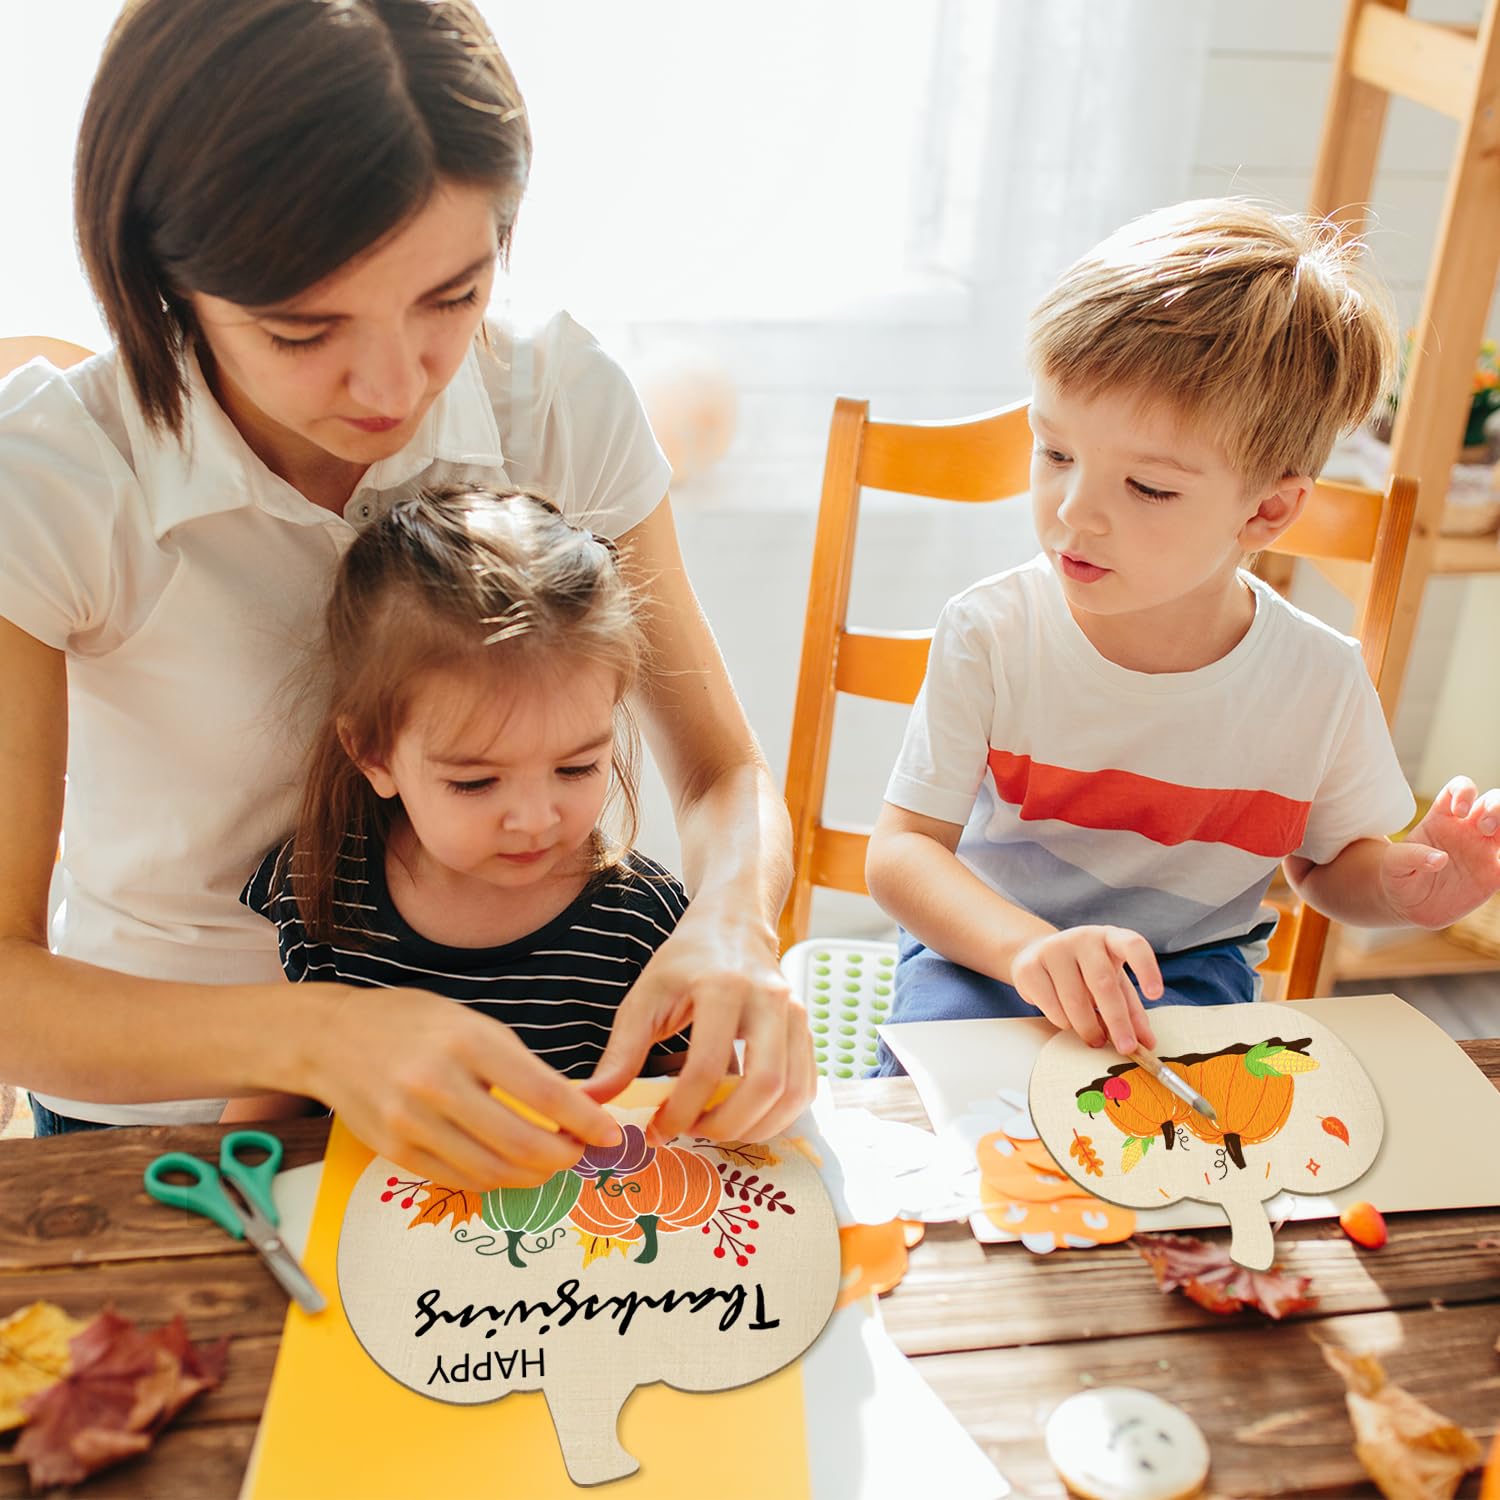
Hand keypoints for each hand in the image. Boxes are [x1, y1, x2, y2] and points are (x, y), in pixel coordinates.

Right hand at [308, 985, 622, 1191]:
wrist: (331, 1039)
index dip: (584, 1120)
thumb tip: (571, 1105)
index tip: (609, 1132)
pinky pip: (458, 1179)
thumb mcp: (472, 1022)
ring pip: (491, 1171)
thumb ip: (517, 1064)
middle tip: (580, 1153)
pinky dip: (494, 1179)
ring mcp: (410, 1123)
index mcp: (466, 1041)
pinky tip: (510, 1167)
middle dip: (562, 1157)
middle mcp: (436, 1084)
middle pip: (520, 1143)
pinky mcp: (394, 1151)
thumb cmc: (412, 1023)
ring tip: (551, 1163)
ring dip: (532, 1175)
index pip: (541, 1092)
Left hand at [585, 899, 815, 1145]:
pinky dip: (779, 1116)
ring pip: (792, 1092)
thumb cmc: (685, 962)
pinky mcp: (807, 1030)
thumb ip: (622, 1053)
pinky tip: (745, 1118)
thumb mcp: (645, 998)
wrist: (732, 927)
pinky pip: (805, 1087)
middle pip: (764, 1084)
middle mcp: (769, 1001)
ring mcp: (796, 1015)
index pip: (707, 1066)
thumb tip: (594, 1102)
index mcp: (723, 988)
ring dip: (755, 1127)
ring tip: (717, 1127)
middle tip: (692, 1132)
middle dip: (727, 1125)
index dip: (682, 1110)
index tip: (658, 1130)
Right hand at [1011, 925, 1160, 1051]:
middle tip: (1125, 1047)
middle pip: (1103, 982)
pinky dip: (1064, 1023)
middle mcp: (1083, 938)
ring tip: (1095, 1039)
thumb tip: (1147, 1043)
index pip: (1133, 945)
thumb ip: (1132, 1011)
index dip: (1146, 969)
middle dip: (1117, 1021)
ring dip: (1088, 1028)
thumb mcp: (1114, 983)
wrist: (1039, 955)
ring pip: (1075, 1000)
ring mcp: (1053, 949)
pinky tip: (1068, 1022)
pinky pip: (1052, 1006)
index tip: (1155, 995)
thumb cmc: (1085, 972)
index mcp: (1111, 938)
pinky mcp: (1030, 966)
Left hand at [1381, 775, 1499, 927]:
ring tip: (1495, 837)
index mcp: (1442, 818)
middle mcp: (1467, 828)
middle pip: (1493, 800)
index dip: (1464, 791)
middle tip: (1483, 827)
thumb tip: (1439, 859)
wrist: (1408, 904)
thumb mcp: (1393, 865)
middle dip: (1496, 806)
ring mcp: (1483, 849)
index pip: (1458, 789)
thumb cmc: (1398, 876)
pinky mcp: (1494, 873)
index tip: (1458, 811)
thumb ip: (1411, 857)